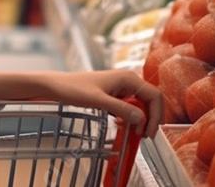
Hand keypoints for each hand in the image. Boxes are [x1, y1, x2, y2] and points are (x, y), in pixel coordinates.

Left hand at [43, 70, 163, 137]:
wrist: (58, 85)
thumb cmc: (74, 89)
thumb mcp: (98, 100)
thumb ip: (120, 109)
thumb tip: (141, 118)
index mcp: (128, 78)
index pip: (154, 95)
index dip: (156, 115)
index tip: (148, 133)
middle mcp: (128, 80)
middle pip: (150, 100)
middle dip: (150, 118)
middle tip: (143, 136)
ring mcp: (122, 87)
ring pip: (141, 104)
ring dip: (141, 119)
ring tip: (134, 133)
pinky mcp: (115, 93)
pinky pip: (130, 106)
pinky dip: (130, 116)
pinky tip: (122, 124)